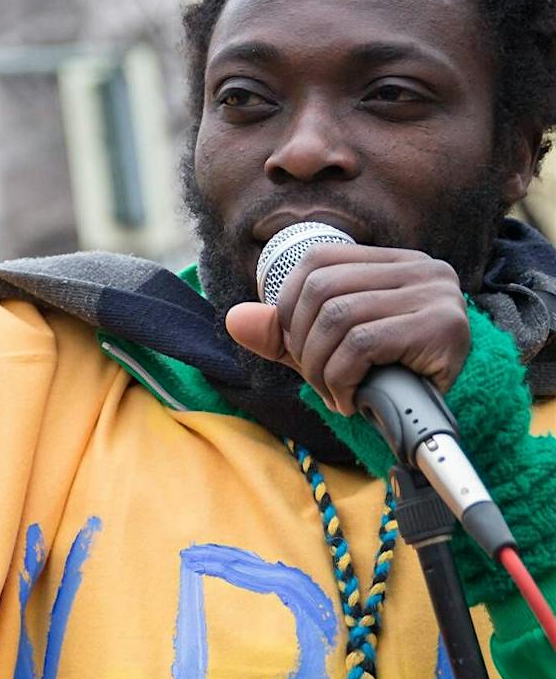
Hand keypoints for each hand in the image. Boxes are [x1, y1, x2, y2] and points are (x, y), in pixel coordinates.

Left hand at [224, 244, 470, 414]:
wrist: (444, 417)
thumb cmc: (387, 375)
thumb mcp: (329, 349)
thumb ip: (283, 334)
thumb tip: (235, 318)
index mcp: (392, 262)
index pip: (317, 260)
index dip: (288, 302)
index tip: (293, 345)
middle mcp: (420, 267)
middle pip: (321, 288)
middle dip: (300, 342)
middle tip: (313, 378)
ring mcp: (435, 293)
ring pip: (338, 316)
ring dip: (320, 367)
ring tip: (332, 393)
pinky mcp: (442, 326)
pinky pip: (363, 344)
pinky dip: (342, 378)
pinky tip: (351, 399)